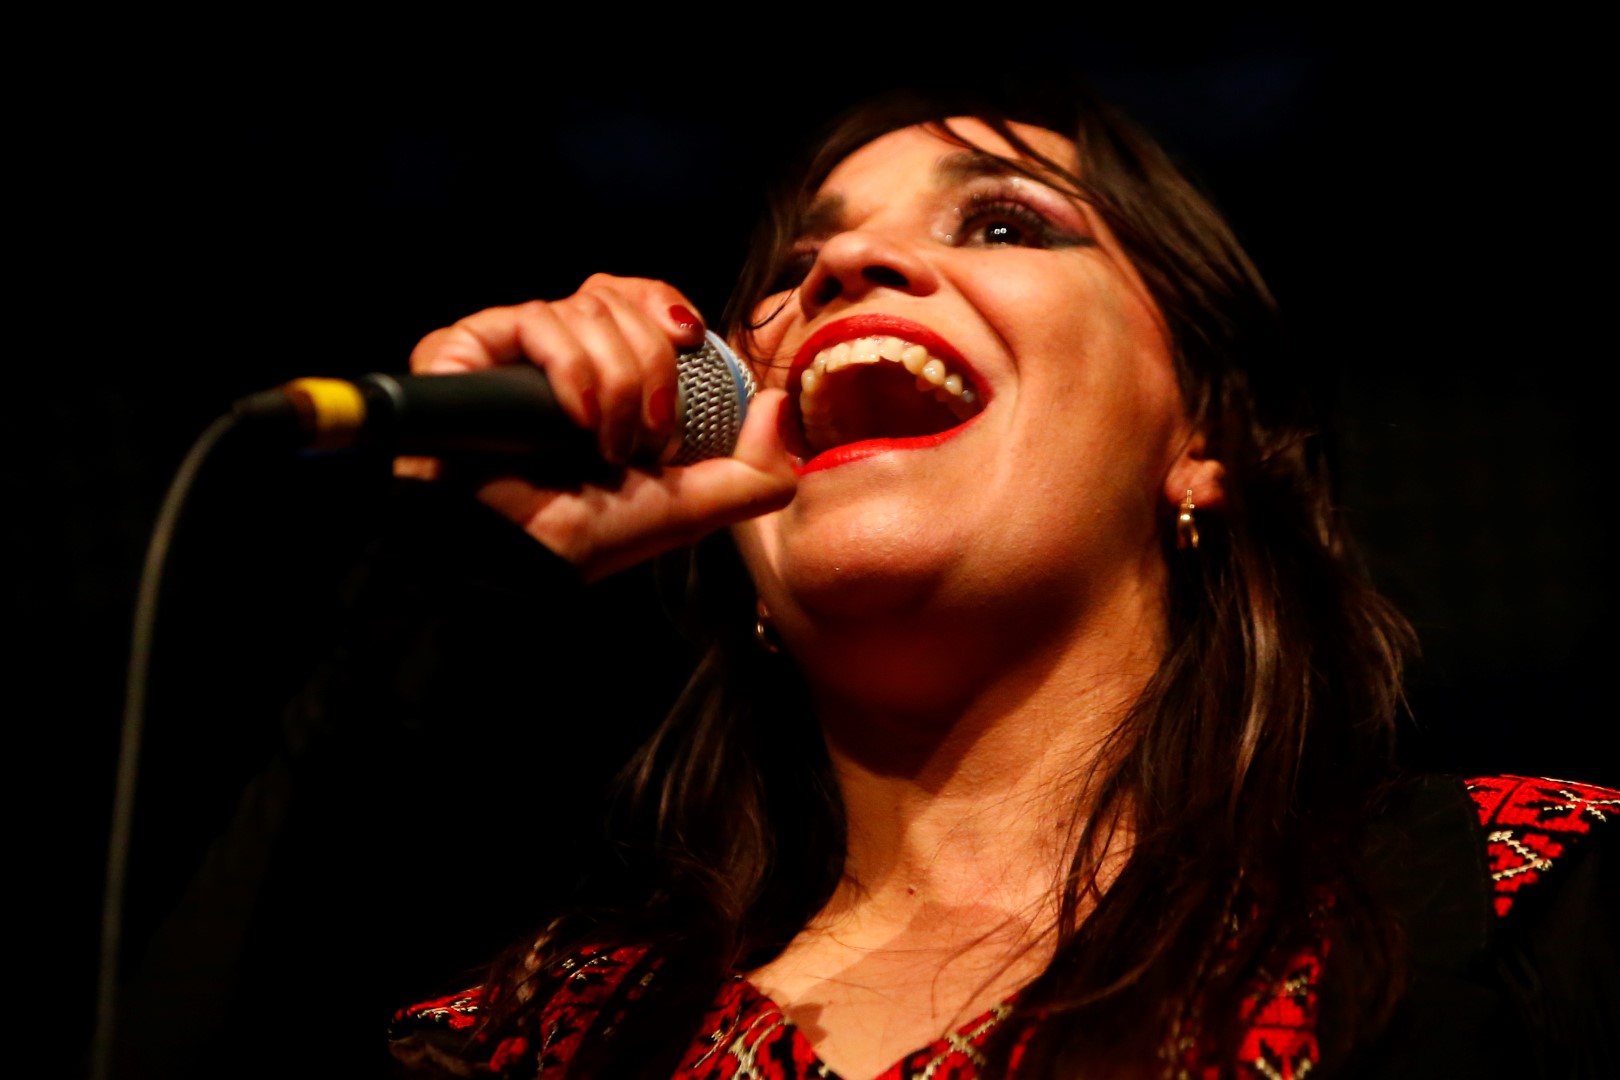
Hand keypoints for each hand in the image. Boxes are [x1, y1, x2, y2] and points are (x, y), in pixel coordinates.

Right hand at [398, 274, 795, 580]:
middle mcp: (553, 350)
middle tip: (647, 437)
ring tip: (605, 445)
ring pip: (586, 309)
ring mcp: (508, 348)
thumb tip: (777, 405)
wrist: (527, 558)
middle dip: (651, 368)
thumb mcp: (694, 505)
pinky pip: (537, 320)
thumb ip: (756, 469)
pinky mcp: (465, 348)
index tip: (689, 342)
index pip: (636, 295)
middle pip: (618, 297)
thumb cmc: (593, 534)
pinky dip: (571, 368)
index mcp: (601, 370)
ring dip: (616, 382)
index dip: (666, 307)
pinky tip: (573, 419)